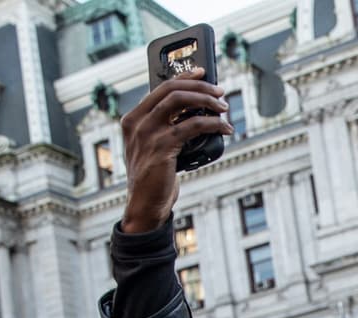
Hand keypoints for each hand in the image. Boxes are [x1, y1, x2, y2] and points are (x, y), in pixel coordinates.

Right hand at [119, 70, 230, 233]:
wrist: (145, 204)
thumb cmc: (153, 177)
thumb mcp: (153, 147)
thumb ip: (164, 128)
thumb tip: (194, 112)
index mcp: (132, 119)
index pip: (160, 88)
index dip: (184, 77)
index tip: (203, 72)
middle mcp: (136, 123)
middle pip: (171, 90)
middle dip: (200, 87)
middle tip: (220, 92)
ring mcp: (147, 134)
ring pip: (181, 102)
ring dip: (207, 102)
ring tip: (224, 109)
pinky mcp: (162, 147)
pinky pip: (192, 126)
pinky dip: (212, 124)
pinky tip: (224, 129)